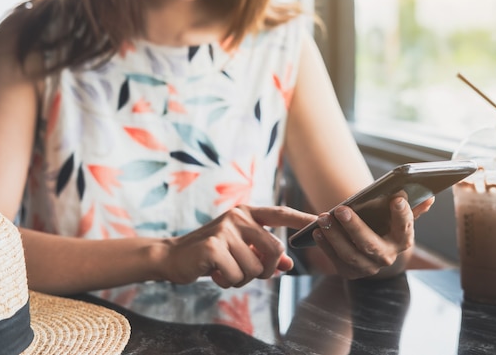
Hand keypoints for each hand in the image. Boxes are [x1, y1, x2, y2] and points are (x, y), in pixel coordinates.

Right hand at [158, 205, 315, 287]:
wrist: (172, 257)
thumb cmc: (210, 255)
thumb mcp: (239, 251)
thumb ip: (263, 254)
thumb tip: (288, 265)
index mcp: (246, 213)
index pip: (280, 213)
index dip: (302, 218)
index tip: (323, 218)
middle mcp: (237, 216)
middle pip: (273, 249)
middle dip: (265, 270)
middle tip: (246, 273)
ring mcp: (225, 229)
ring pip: (254, 267)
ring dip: (241, 278)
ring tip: (223, 270)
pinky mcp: (213, 246)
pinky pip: (236, 275)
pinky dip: (226, 282)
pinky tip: (213, 273)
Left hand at [311, 196, 434, 278]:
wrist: (371, 249)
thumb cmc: (384, 225)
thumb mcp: (397, 217)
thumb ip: (412, 208)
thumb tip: (429, 197)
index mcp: (403, 240)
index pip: (405, 227)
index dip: (403, 214)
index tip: (396, 198)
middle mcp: (387, 257)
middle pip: (370, 244)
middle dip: (354, 227)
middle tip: (341, 209)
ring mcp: (368, 268)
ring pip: (349, 253)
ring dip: (334, 235)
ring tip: (323, 217)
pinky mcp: (350, 273)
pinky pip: (336, 260)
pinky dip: (325, 245)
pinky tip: (316, 231)